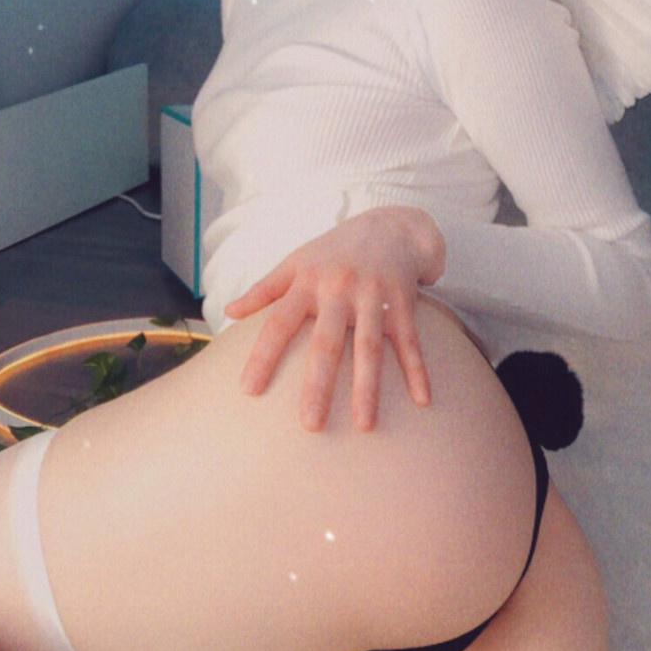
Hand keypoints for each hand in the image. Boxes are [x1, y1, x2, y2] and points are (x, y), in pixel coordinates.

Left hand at [224, 206, 445, 432]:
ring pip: (369, 348)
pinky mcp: (403, 303)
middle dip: (319, 385)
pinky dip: (417, 370)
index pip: (280, 323)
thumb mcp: (296, 261)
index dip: (263, 356)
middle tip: (310, 425)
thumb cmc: (335, 249)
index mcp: (308, 283)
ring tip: (365, 426)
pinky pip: (410, 342)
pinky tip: (423, 401)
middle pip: (327, 343)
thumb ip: (264, 288)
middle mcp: (339, 291)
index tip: (248, 391)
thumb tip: (228, 311)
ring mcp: (373, 297)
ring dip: (368, 388)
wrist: (391, 224)